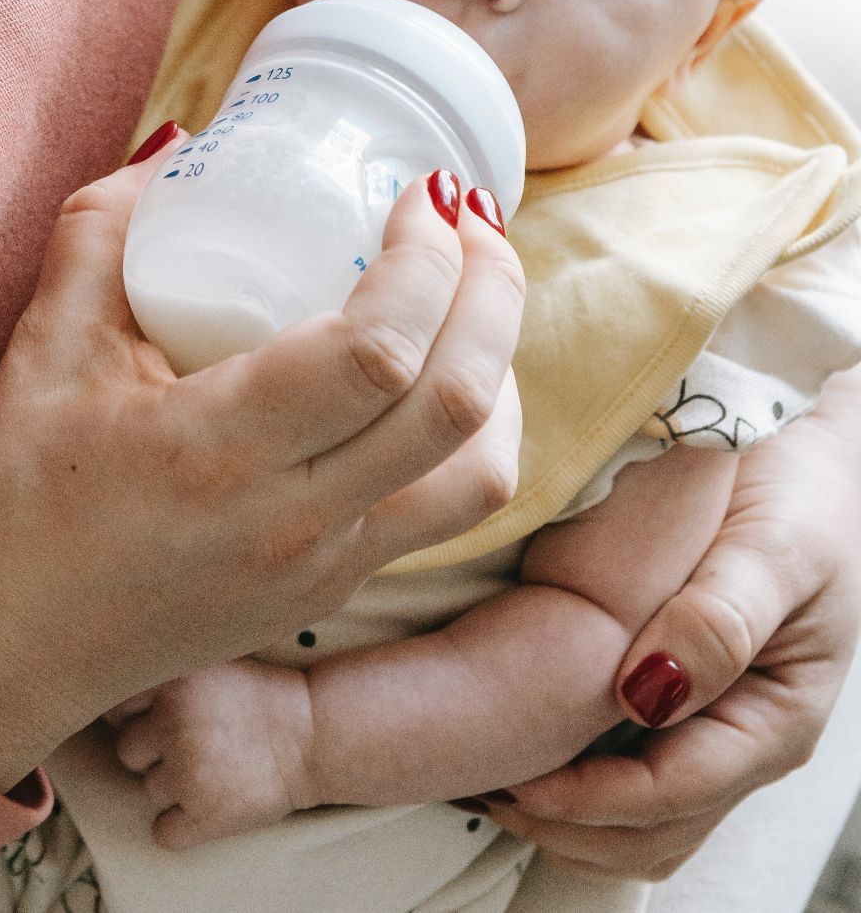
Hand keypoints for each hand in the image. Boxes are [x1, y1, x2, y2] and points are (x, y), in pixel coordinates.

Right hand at [0, 146, 523, 794]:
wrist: (12, 649)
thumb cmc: (22, 491)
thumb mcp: (44, 342)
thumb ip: (105, 226)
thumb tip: (183, 142)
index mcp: (221, 449)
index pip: (378, 352)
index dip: (426, 261)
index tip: (420, 195)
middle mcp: (295, 518)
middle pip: (460, 405)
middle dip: (494, 292)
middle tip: (473, 222)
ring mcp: (326, 567)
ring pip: (481, 472)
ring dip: (500, 370)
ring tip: (472, 296)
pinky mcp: (336, 593)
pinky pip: (449, 511)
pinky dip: (474, 432)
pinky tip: (439, 374)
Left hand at [109, 661, 315, 845]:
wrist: (312, 735)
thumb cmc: (258, 697)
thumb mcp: (209, 663)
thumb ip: (164, 676)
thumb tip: (113, 697)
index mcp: (171, 681)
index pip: (115, 708)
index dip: (136, 717)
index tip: (161, 718)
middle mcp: (172, 723)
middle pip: (128, 752)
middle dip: (156, 752)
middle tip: (196, 743)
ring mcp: (187, 771)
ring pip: (149, 790)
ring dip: (174, 786)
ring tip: (213, 768)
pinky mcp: (204, 815)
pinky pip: (163, 832)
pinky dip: (181, 826)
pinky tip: (208, 804)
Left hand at [484, 375, 860, 880]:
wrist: (810, 461)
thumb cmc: (801, 496)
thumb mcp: (775, 546)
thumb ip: (721, 618)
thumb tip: (646, 693)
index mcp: (775, 721)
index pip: (673, 796)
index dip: (591, 800)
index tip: (520, 780)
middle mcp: (745, 742)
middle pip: (652, 832)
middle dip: (569, 826)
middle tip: (483, 788)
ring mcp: (716, 728)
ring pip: (641, 824)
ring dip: (569, 818)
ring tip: (491, 778)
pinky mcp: (686, 703)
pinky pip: (633, 773)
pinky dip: (578, 779)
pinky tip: (524, 740)